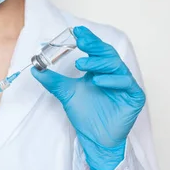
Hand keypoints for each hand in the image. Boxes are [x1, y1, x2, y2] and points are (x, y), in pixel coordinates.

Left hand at [32, 26, 145, 169]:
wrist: (95, 138)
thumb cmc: (85, 115)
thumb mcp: (66, 93)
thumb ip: (53, 80)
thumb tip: (35, 69)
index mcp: (100, 70)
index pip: (95, 50)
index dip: (88, 39)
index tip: (77, 31)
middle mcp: (113, 74)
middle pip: (107, 53)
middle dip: (94, 45)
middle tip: (81, 40)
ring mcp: (125, 84)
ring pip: (117, 65)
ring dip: (99, 63)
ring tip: (82, 64)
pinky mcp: (134, 96)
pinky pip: (126, 83)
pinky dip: (113, 80)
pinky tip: (98, 81)